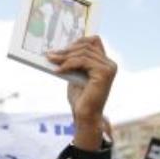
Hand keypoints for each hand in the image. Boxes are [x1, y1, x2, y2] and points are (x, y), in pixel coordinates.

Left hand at [47, 36, 116, 150]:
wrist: (85, 117)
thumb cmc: (80, 100)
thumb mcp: (75, 76)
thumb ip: (73, 63)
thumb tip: (57, 50)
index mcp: (105, 63)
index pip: (93, 41)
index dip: (77, 42)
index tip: (60, 49)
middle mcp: (110, 63)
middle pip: (87, 45)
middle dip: (66, 50)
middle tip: (50, 55)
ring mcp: (109, 68)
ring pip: (83, 53)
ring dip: (64, 56)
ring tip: (51, 60)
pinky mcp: (104, 73)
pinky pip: (83, 61)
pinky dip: (68, 64)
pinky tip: (57, 70)